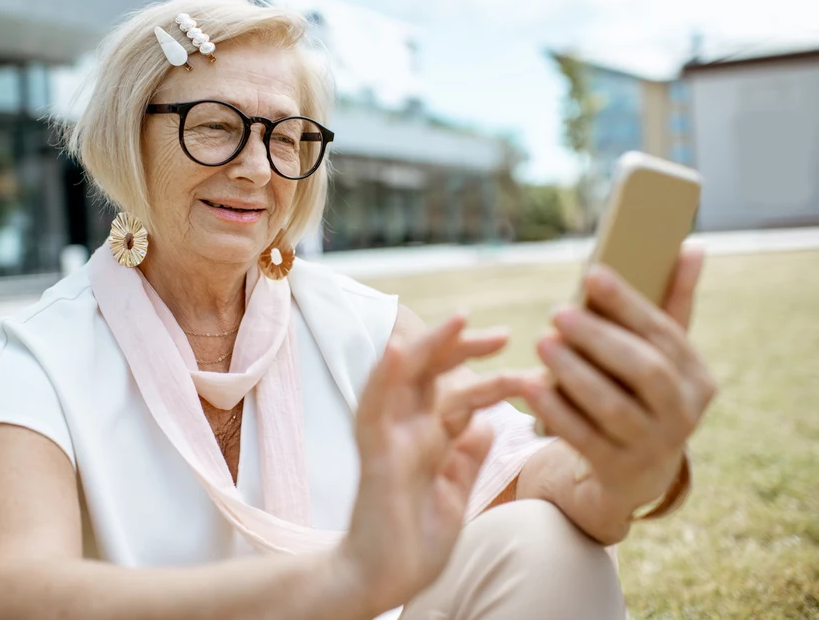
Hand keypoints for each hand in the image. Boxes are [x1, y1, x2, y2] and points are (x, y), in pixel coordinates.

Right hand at [338, 314, 528, 614]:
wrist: (385, 580)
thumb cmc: (415, 540)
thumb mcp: (455, 492)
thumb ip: (467, 456)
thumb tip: (486, 423)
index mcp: (429, 438)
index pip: (458, 392)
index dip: (488, 374)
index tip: (525, 366)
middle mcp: (408, 430)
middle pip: (432, 373)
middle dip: (463, 348)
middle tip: (501, 334)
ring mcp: (389, 438)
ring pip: (405, 378)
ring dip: (428, 347)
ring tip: (457, 320)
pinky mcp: (375, 455)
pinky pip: (375, 408)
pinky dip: (384, 377)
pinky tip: (397, 352)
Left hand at [524, 244, 717, 515]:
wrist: (639, 474)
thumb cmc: (644, 394)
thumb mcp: (662, 356)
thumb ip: (673, 303)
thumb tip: (691, 246)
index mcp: (697, 377)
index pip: (665, 333)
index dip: (628, 303)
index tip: (592, 274)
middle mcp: (683, 412)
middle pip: (645, 370)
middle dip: (600, 338)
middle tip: (557, 312)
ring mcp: (652, 445)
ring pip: (613, 406)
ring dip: (574, 372)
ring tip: (541, 343)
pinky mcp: (617, 469)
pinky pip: (583, 437)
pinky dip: (555, 410)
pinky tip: (528, 385)